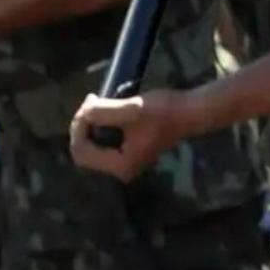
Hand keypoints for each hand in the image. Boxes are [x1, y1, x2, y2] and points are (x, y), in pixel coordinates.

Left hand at [68, 89, 188, 181]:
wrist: (190, 111)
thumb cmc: (164, 112)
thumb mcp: (131, 110)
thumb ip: (102, 112)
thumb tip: (83, 112)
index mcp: (120, 166)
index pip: (82, 151)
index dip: (78, 127)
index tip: (89, 102)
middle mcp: (121, 170)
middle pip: (85, 151)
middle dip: (83, 126)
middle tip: (90, 100)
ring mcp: (125, 162)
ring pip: (93, 146)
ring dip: (91, 124)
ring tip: (96, 103)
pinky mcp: (130, 151)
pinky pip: (104, 142)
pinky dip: (101, 126)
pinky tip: (106, 109)